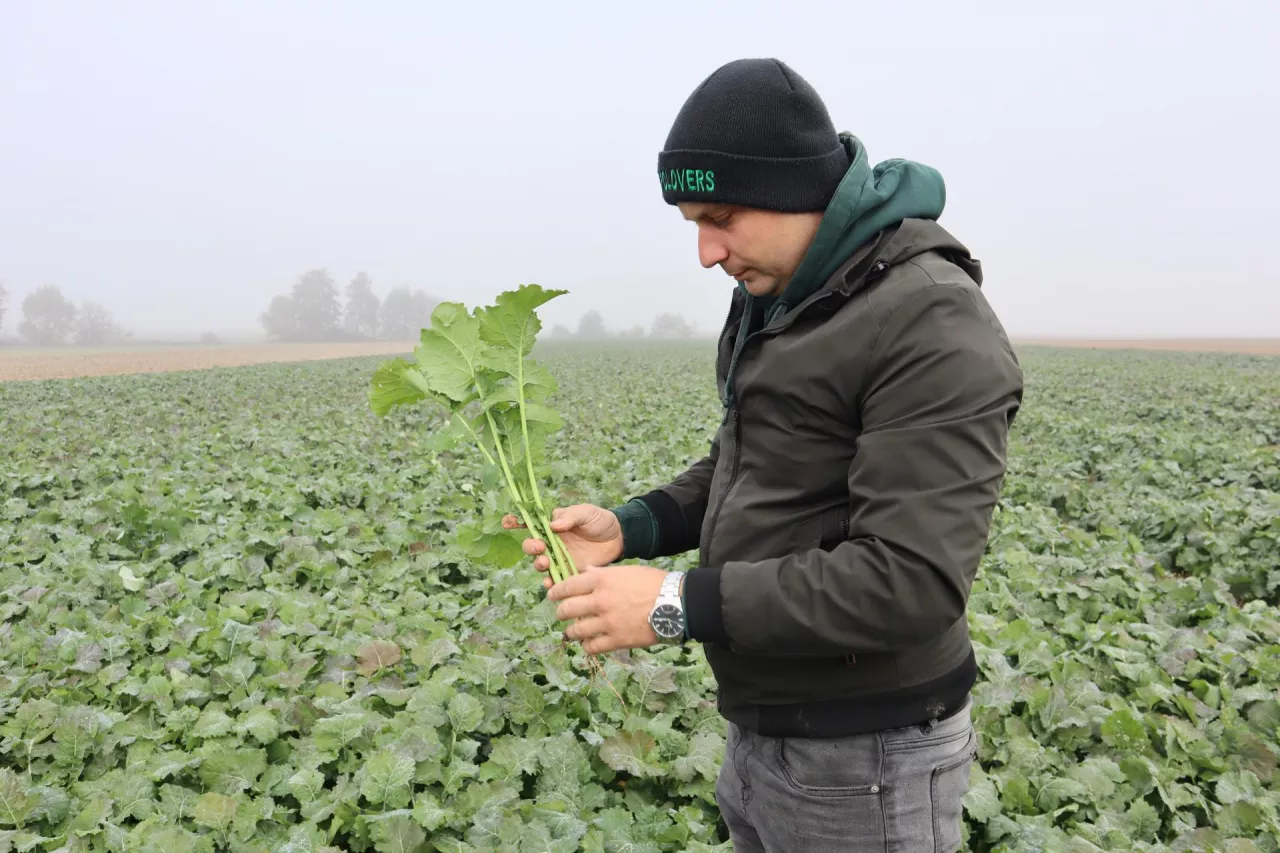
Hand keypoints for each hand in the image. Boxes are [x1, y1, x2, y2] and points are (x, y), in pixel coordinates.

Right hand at [502, 504, 623, 589]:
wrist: (618, 538)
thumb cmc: (599, 520)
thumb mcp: (585, 512)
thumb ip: (570, 517)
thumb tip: (553, 525)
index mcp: (552, 524)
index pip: (530, 523)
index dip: (516, 522)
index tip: (507, 522)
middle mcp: (551, 542)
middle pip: (532, 546)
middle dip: (530, 547)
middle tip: (540, 547)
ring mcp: (558, 558)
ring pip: (540, 563)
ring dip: (538, 564)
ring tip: (545, 563)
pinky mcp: (568, 571)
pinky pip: (555, 579)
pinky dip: (550, 582)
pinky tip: (551, 583)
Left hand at [547, 564, 667, 654]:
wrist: (675, 603)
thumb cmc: (653, 583)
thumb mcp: (627, 571)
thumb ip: (604, 573)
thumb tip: (587, 572)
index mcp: (601, 580)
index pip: (567, 586)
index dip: (556, 592)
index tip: (552, 595)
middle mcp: (599, 601)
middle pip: (566, 609)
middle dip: (560, 612)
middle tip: (562, 614)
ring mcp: (606, 622)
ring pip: (575, 631)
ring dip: (571, 631)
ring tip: (573, 631)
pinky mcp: (616, 640)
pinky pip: (591, 647)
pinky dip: (587, 646)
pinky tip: (589, 643)